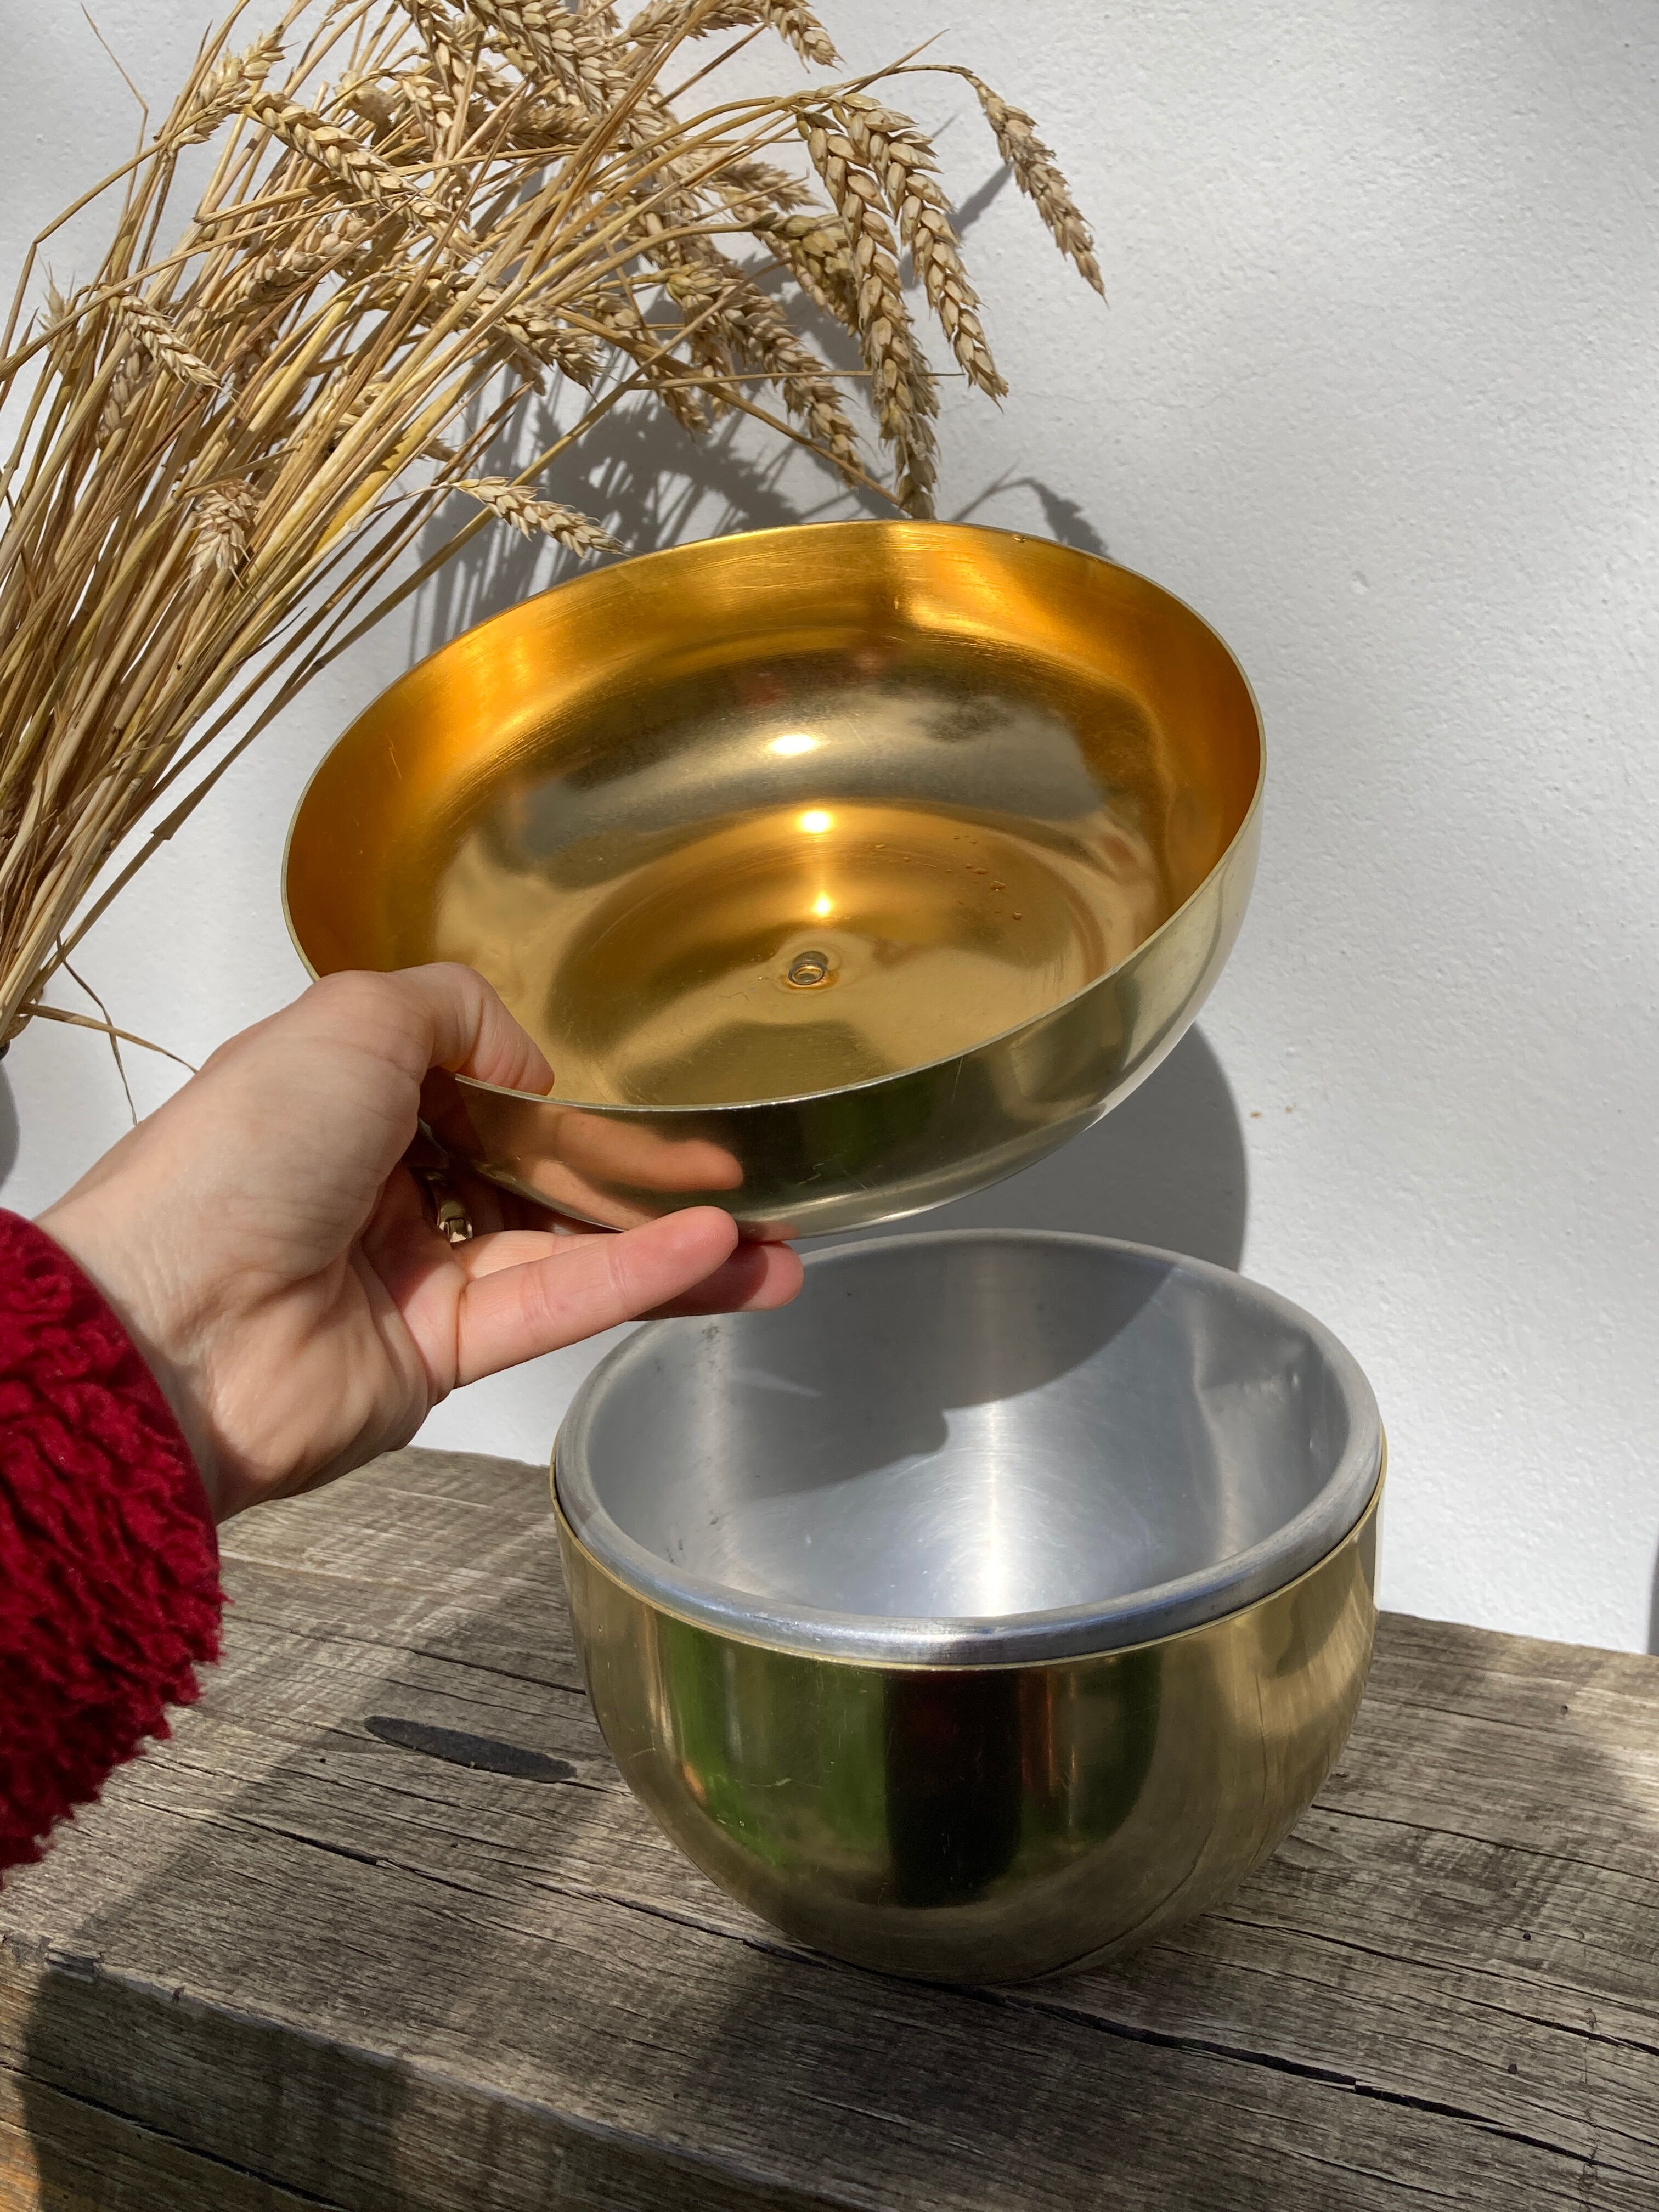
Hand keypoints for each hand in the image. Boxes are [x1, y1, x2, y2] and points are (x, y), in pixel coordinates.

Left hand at [39, 966, 801, 1519]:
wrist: (172, 1323)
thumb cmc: (237, 1158)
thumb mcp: (351, 1017)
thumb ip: (456, 1010)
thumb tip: (530, 1065)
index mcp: (354, 1099)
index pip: (493, 1094)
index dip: (583, 1101)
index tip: (666, 1101)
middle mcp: (388, 1186)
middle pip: (547, 1179)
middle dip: (652, 1180)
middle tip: (752, 1173)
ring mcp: (417, 1276)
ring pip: (571, 1252)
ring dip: (676, 1247)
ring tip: (778, 1245)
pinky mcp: (440, 1357)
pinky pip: (555, 1307)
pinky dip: (637, 1279)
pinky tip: (718, 1257)